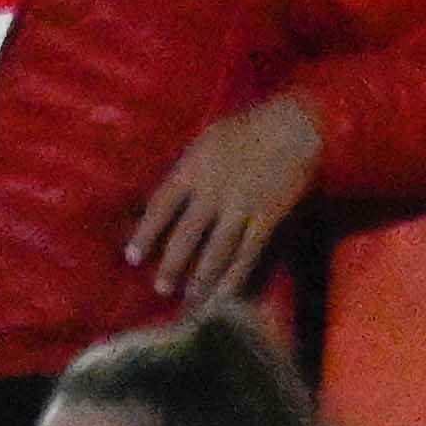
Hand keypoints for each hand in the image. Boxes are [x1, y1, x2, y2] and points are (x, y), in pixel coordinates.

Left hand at [125, 92, 324, 299]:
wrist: (293, 125)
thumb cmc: (246, 128)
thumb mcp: (207, 140)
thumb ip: (188, 169)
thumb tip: (167, 197)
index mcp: (193, 168)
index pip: (161, 205)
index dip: (145, 233)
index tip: (132, 257)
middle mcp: (212, 191)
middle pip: (186, 235)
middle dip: (171, 265)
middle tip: (161, 289)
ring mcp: (240, 207)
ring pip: (216, 250)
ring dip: (202, 278)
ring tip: (191, 300)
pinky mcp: (267, 217)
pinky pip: (248, 253)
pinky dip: (236, 276)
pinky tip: (225, 293)